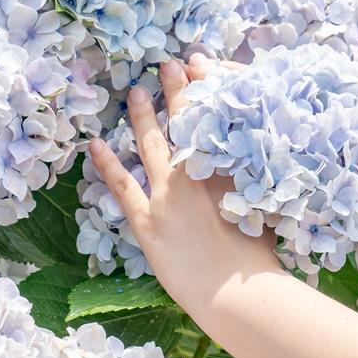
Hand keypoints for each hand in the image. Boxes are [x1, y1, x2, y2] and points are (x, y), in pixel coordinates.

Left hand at [88, 56, 281, 323]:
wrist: (234, 292)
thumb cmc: (256, 260)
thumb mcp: (262, 211)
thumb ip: (252, 183)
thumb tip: (253, 161)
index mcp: (228, 171)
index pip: (214, 119)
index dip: (204, 90)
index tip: (199, 65)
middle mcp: (197, 175)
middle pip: (184, 123)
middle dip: (175, 92)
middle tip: (168, 64)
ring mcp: (167, 197)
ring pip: (152, 146)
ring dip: (142, 117)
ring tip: (135, 92)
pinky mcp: (146, 221)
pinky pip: (122, 185)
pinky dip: (107, 164)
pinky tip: (95, 143)